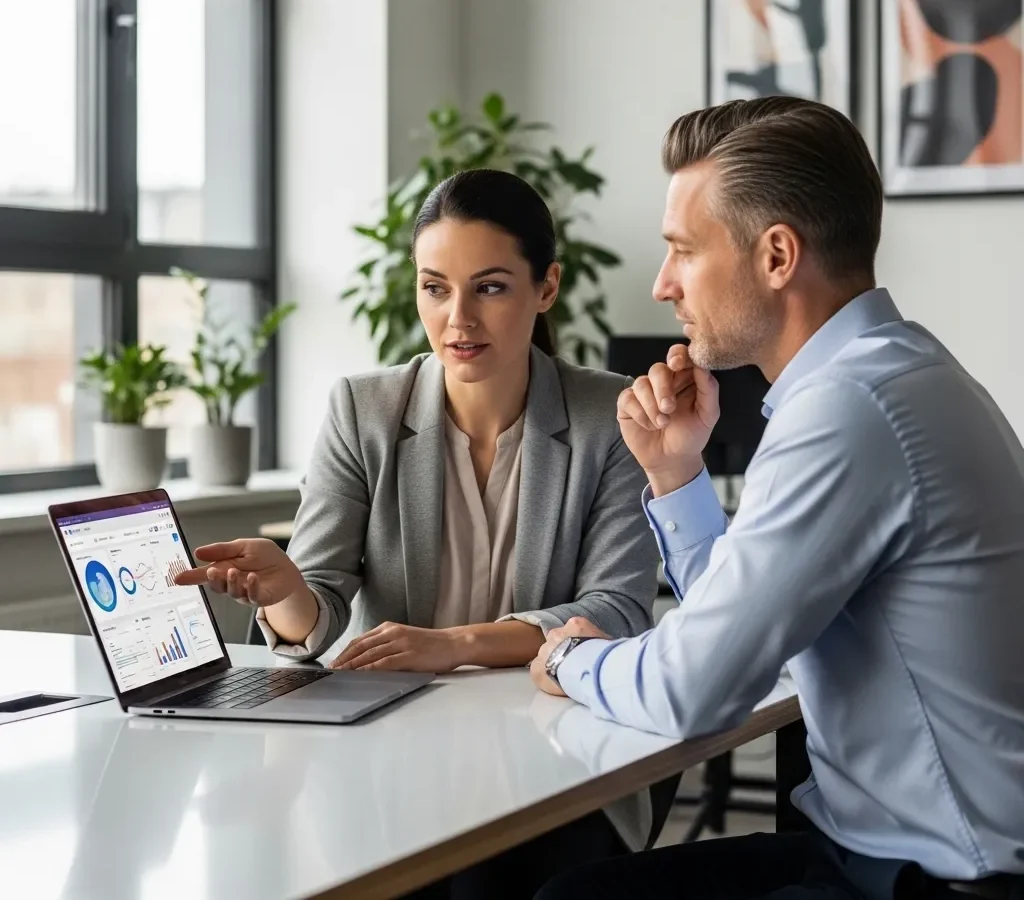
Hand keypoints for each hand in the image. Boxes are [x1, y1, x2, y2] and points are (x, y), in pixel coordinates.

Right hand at [174, 538, 304, 607]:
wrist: (287, 567)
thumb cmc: (264, 556)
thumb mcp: (244, 546)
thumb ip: (222, 550)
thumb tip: (198, 552)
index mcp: (224, 569)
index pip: (205, 574)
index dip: (191, 577)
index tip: (177, 578)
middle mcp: (231, 583)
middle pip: (217, 585)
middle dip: (213, 579)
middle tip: (211, 571)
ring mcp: (244, 592)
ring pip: (232, 592)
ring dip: (231, 582)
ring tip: (233, 571)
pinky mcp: (259, 598)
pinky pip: (252, 596)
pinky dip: (251, 587)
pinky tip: (252, 577)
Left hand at [328, 623, 458, 672]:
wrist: (453, 643)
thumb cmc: (430, 645)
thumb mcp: (405, 639)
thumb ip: (387, 645)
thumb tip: (366, 660)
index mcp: (389, 628)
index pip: (360, 640)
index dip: (344, 652)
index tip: (333, 663)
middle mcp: (392, 633)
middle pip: (360, 647)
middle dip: (343, 660)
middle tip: (330, 671)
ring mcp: (401, 643)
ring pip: (369, 655)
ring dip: (352, 666)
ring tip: (340, 675)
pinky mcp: (409, 655)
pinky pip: (384, 663)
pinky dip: (369, 669)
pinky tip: (360, 675)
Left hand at [529, 617, 610, 697]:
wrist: (587, 668)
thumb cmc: (602, 655)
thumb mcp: (608, 642)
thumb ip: (601, 641)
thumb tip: (608, 646)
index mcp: (575, 625)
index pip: (573, 631)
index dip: (577, 643)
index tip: (582, 653)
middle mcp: (556, 634)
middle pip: (557, 642)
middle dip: (563, 652)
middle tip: (573, 665)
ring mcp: (544, 650)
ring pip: (547, 656)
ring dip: (553, 663)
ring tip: (565, 676)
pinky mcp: (536, 668)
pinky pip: (538, 671)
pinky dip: (545, 677)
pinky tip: (555, 684)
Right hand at [617, 343, 719, 495]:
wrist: (673, 461)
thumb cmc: (691, 436)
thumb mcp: (708, 415)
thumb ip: (708, 389)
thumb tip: (701, 367)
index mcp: (684, 378)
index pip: (680, 356)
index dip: (677, 355)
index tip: (677, 364)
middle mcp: (663, 382)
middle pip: (658, 369)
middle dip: (663, 388)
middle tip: (669, 408)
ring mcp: (643, 392)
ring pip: (641, 383)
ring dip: (652, 405)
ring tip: (662, 423)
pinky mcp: (627, 404)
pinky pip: (628, 398)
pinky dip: (640, 414)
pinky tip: (650, 426)